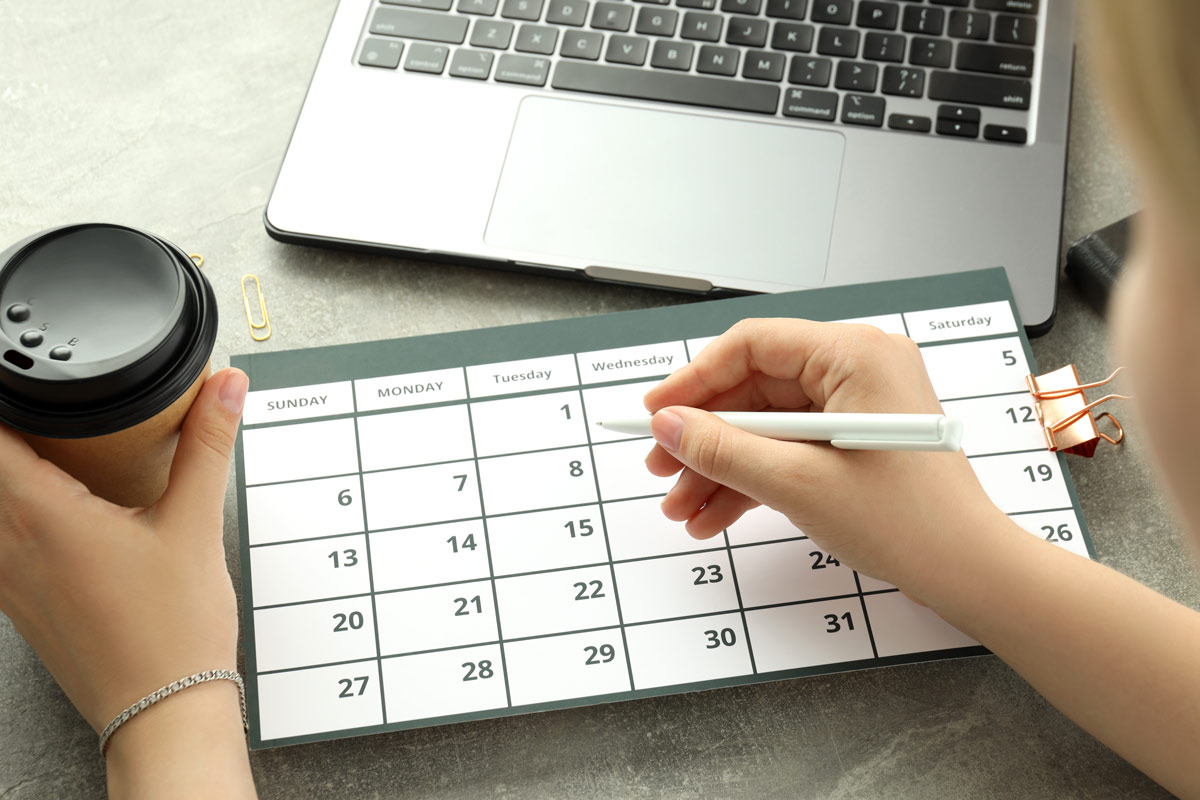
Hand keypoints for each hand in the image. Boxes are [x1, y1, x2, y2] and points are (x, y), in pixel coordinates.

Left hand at [0, 368, 256, 799]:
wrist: (162, 710)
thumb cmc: (174, 631)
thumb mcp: (196, 525)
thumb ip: (207, 446)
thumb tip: (224, 386)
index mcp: (44, 518)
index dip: (10, 399)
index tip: (33, 380)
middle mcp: (10, 547)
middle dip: (13, 436)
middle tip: (51, 410)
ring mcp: (7, 579)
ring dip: (11, 475)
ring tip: (53, 455)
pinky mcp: (18, 603)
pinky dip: (11, 515)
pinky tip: (51, 511)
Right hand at [643, 319, 1003, 588]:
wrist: (970, 572)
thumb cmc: (910, 522)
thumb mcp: (798, 484)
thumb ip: (723, 450)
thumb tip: (669, 426)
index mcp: (854, 354)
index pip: (751, 346)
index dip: (694, 380)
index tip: (655, 413)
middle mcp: (857, 368)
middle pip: (754, 389)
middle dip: (705, 437)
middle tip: (662, 469)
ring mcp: (857, 405)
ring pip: (767, 426)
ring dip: (722, 467)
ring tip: (682, 507)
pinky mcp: (855, 440)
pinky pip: (790, 448)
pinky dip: (754, 479)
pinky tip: (715, 514)